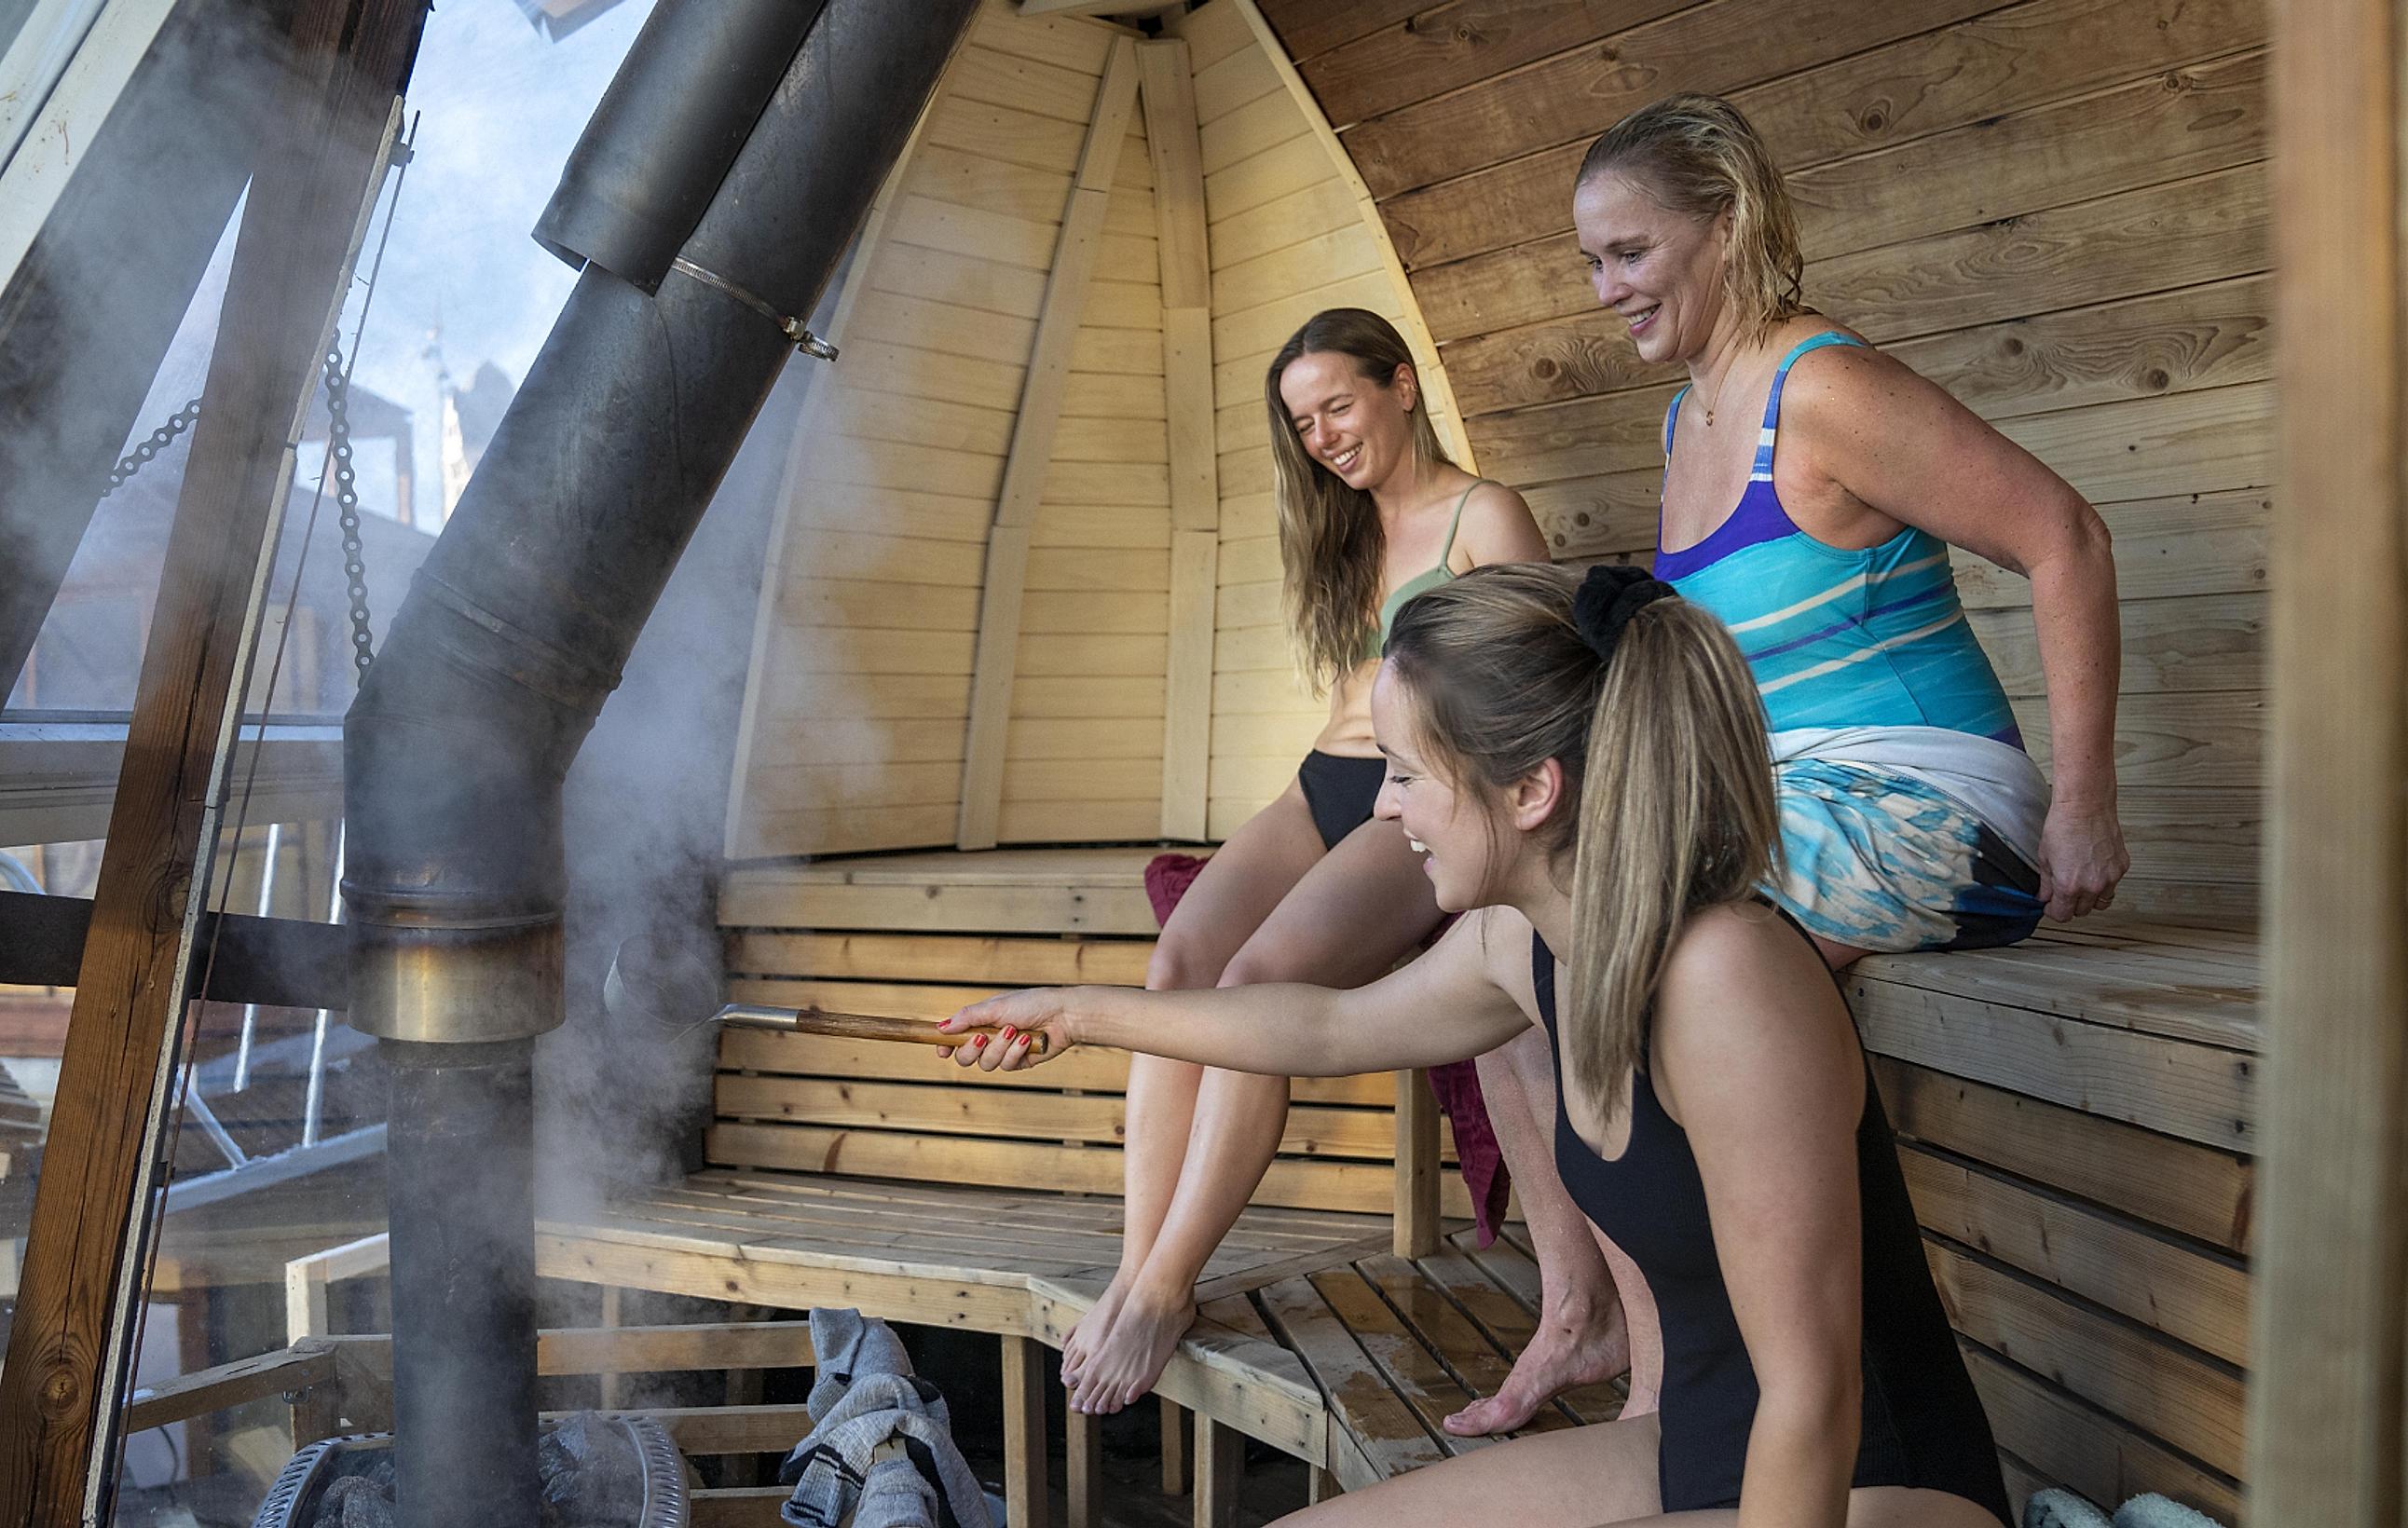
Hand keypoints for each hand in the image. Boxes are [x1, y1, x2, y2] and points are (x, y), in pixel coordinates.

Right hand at [936, 988, 1077, 1071]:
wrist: (1063, 1015)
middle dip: (972, 1049)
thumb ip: (968, 1017)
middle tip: (983, 1037)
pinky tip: (1027, 1039)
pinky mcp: (1019, 1062)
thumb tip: (941, 1027)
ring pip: (986, 1064)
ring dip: (999, 1047)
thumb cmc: (1032, 1004)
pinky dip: (1016, 1052)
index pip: (955, 1038)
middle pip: (965, 1058)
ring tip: (1014, 1031)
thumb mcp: (995, 1006)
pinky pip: (1007, 1066)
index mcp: (981, 1022)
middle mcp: (989, 1038)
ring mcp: (1004, 1052)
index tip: (943, 1050)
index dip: (946, 1045)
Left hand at [2036, 797, 2128, 920]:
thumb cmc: (2064, 825)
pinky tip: (2094, 870)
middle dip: (2071, 905)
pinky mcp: (2122, 867)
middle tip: (2063, 893)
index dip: (2053, 912)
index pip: (2063, 915)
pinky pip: (2113, 885)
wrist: (2086, 806)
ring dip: (2090, 898)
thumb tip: (2044, 897)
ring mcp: (2110, 877)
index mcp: (2069, 885)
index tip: (2050, 907)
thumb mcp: (2044, 857)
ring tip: (2081, 884)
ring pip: (2101, 902)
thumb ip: (2045, 883)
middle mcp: (2092, 885)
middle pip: (2082, 912)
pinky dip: (2104, 883)